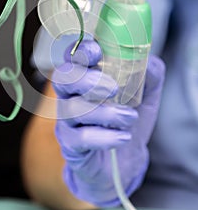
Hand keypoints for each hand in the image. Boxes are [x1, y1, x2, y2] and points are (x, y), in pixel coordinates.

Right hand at [52, 40, 164, 206]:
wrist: (125, 158)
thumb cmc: (128, 118)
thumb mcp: (145, 93)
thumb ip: (148, 73)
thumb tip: (147, 63)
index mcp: (85, 76)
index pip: (73, 57)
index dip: (81, 51)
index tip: (98, 52)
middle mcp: (70, 95)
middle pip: (62, 78)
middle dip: (85, 79)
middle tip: (113, 88)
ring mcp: (67, 120)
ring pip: (73, 109)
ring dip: (105, 113)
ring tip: (130, 117)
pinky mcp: (71, 145)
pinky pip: (79, 138)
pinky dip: (104, 137)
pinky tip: (123, 137)